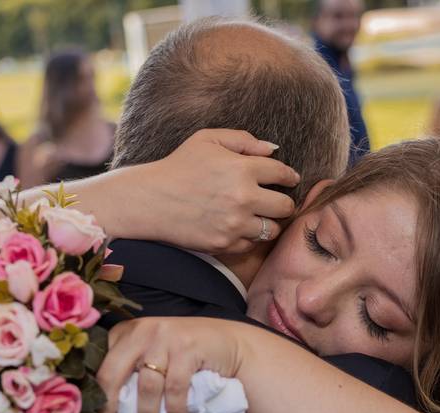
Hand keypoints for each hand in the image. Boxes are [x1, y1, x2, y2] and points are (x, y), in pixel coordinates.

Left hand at [96, 317, 244, 412]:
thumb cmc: (187, 352)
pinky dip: (175, 410)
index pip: (100, 366)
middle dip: (111, 411)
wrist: (230, 341)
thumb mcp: (152, 352)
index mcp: (126, 332)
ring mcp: (164, 337)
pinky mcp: (187, 348)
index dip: (96, 397)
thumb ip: (132, 368)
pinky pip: (174, 387)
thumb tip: (108, 411)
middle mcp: (141, 331)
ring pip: (146, 387)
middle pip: (112, 375)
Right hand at [130, 129, 300, 253]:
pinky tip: (239, 227)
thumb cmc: (178, 166)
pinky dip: (249, 237)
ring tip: (258, 216)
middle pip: (286, 206)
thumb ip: (243, 140)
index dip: (289, 176)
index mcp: (242, 169)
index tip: (290, 179)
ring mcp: (234, 224)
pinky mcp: (225, 244)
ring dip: (268, 222)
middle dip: (284, 202)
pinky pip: (251, 245)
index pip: (283, 174)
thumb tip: (273, 149)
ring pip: (272, 230)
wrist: (150, 200)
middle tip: (277, 200)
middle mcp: (243, 198)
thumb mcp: (207, 140)